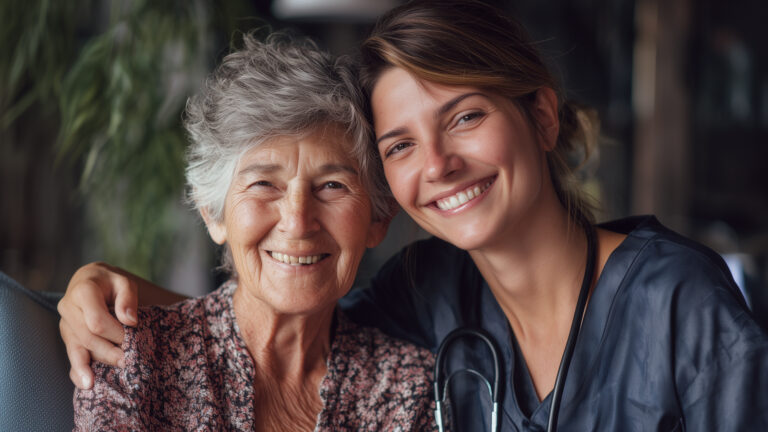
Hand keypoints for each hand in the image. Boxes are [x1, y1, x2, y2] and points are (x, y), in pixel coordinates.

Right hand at [58, 262, 138, 388]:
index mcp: (82, 292)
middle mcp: (68, 308)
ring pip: (80, 348)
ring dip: (97, 363)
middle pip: (88, 337)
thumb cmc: (111, 283)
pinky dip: (78, 370)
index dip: (115, 333)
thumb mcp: (124, 282)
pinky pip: (72, 354)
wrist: (91, 281)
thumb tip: (130, 321)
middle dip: (109, 351)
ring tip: (108, 376)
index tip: (131, 338)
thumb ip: (128, 298)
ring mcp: (65, 324)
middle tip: (128, 361)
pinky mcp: (68, 336)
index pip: (96, 320)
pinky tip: (86, 383)